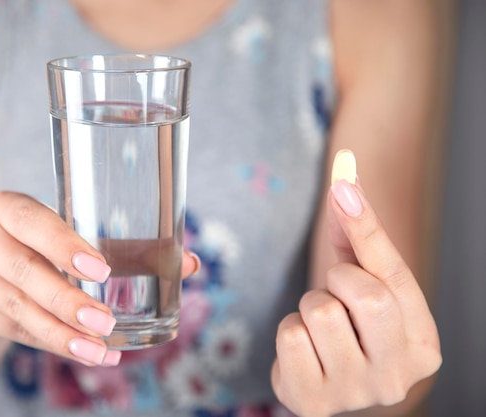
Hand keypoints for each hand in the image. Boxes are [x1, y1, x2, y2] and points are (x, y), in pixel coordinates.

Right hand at [0, 191, 199, 366]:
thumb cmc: (45, 244)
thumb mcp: (71, 233)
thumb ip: (128, 245)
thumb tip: (191, 263)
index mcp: (7, 207)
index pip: (30, 220)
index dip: (63, 245)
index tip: (102, 270)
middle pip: (24, 272)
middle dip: (69, 302)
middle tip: (106, 323)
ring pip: (18, 309)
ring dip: (63, 334)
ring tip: (100, 351)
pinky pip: (14, 331)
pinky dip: (52, 343)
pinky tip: (84, 353)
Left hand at [271, 176, 440, 415]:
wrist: (326, 377)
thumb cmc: (350, 323)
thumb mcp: (363, 281)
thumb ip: (358, 232)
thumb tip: (345, 174)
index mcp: (422, 343)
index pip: (395, 277)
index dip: (367, 228)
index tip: (343, 186)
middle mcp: (398, 376)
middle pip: (364, 295)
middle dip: (338, 280)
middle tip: (337, 296)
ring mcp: (355, 393)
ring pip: (319, 312)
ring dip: (310, 308)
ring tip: (321, 328)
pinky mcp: (313, 401)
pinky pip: (289, 336)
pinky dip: (289, 331)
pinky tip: (304, 349)